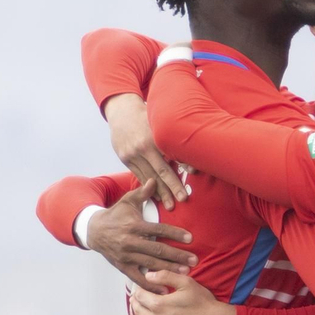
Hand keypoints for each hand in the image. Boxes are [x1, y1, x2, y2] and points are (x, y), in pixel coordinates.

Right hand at [86, 178, 196, 291]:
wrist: (93, 231)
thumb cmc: (115, 215)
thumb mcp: (127, 201)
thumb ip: (142, 193)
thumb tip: (154, 180)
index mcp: (134, 226)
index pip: (158, 230)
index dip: (174, 234)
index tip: (190, 238)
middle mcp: (130, 242)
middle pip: (157, 250)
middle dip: (177, 256)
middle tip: (194, 260)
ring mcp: (126, 256)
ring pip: (150, 264)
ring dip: (169, 269)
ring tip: (186, 272)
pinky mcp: (122, 266)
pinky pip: (138, 277)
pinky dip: (151, 284)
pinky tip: (165, 289)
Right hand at [105, 93, 186, 210]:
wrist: (122, 110)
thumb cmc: (148, 116)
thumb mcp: (161, 125)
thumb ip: (175, 143)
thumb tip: (192, 165)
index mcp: (154, 138)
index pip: (169, 163)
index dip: (178, 178)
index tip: (186, 191)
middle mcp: (142, 148)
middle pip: (159, 173)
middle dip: (171, 189)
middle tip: (182, 200)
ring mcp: (131, 154)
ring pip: (148, 177)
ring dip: (160, 192)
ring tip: (170, 204)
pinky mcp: (125, 158)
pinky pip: (138, 175)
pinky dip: (148, 186)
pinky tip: (156, 195)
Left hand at [125, 270, 235, 314]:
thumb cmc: (203, 303)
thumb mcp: (186, 283)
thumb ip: (165, 276)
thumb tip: (148, 275)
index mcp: (158, 304)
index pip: (139, 296)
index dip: (139, 291)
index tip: (141, 289)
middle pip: (137, 311)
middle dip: (136, 304)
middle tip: (138, 301)